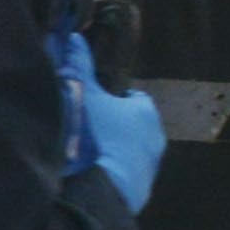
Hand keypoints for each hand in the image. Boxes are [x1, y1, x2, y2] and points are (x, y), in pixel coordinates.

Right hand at [74, 66, 170, 210]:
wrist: (105, 190)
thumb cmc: (99, 137)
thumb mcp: (85, 96)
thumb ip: (80, 67)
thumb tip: (74, 38)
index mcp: (146, 111)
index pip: (133, 98)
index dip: (114, 100)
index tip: (96, 104)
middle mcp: (155, 137)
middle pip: (131, 126)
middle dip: (113, 126)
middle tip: (87, 129)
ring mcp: (150, 166)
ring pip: (129, 151)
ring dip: (112, 151)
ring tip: (86, 154)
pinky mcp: (141, 190)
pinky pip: (125, 175)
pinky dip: (112, 172)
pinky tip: (92, 173)